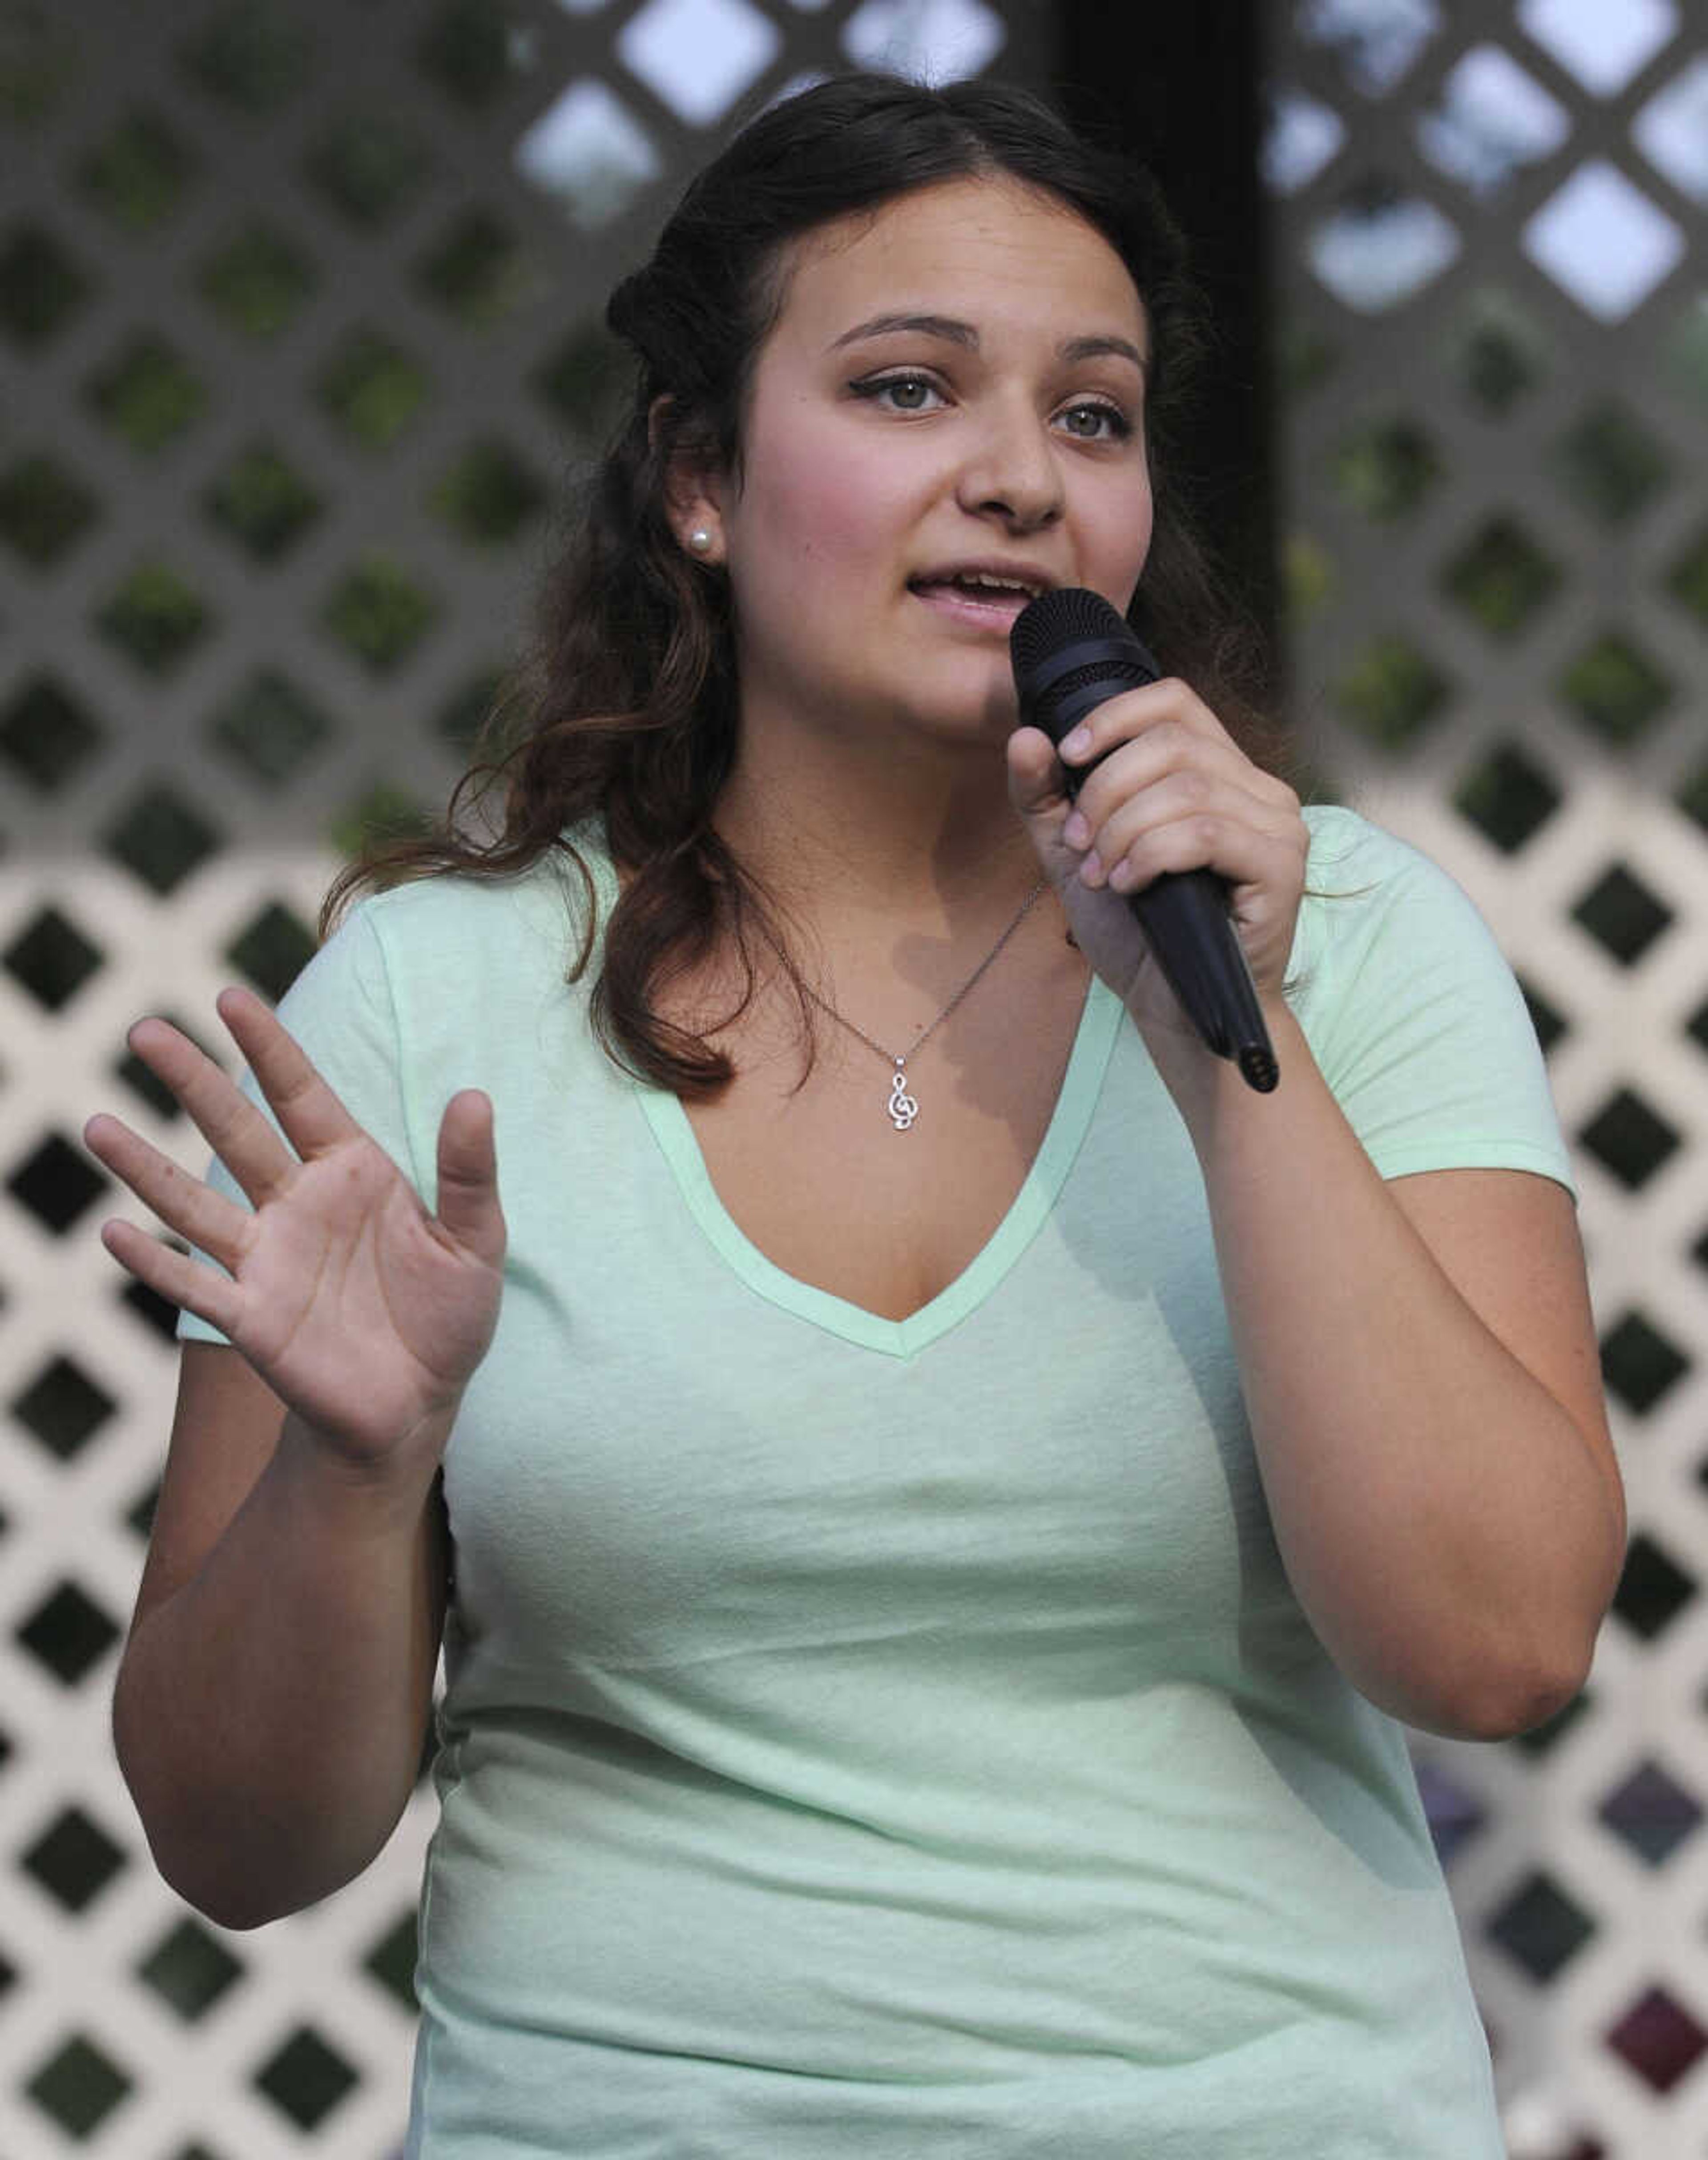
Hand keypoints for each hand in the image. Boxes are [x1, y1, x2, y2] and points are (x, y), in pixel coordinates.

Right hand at [83, 987, 505, 1474]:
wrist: (419, 1405)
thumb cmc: (448, 1318)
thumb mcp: (477, 1243)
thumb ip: (469, 1172)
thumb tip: (474, 1096)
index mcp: (353, 1172)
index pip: (302, 1095)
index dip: (268, 1047)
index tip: (230, 997)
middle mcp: (298, 1205)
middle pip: (236, 1130)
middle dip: (193, 1081)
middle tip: (146, 1030)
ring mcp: (267, 1260)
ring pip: (194, 1203)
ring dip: (146, 1167)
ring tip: (98, 1125)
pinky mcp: (252, 1319)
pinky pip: (194, 1286)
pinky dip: (154, 1262)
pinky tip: (114, 1233)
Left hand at [1006, 676, 1306, 1048]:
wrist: (1175, 1012)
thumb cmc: (1139, 933)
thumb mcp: (1074, 856)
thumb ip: (1047, 797)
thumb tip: (1025, 735)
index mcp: (1220, 772)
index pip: (1175, 701)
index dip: (1114, 718)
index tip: (1068, 758)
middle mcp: (1259, 789)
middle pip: (1174, 740)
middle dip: (1107, 789)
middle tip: (1081, 844)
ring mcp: (1278, 826)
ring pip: (1187, 788)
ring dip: (1124, 830)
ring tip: (1102, 874)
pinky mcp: (1282, 868)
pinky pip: (1206, 834)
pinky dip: (1152, 855)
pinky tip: (1130, 886)